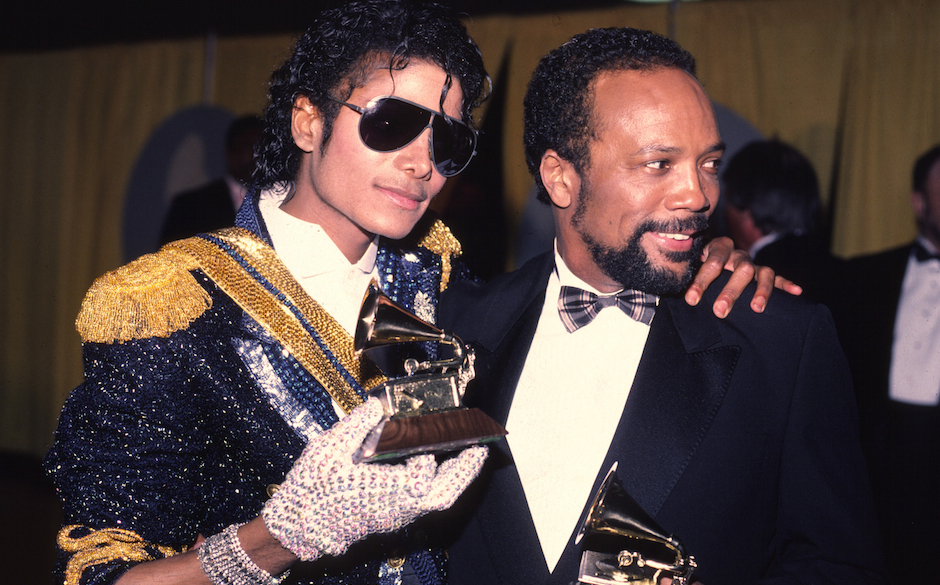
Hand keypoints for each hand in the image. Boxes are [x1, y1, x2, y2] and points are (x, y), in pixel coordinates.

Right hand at [262, 398, 486, 560]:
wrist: (297, 526)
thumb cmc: (312, 488)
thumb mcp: (330, 448)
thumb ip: (357, 424)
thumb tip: (377, 404)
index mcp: (384, 491)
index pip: (422, 475)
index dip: (430, 454)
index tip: (435, 428)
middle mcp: (397, 507)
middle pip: (443, 494)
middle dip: (465, 471)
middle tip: (480, 447)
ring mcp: (395, 516)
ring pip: (437, 501)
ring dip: (455, 478)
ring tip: (467, 454)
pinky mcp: (390, 518)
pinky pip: (426, 502)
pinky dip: (439, 484)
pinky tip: (436, 465)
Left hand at [684, 237, 801, 317]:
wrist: (703, 254)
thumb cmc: (693, 265)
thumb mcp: (687, 266)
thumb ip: (684, 276)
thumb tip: (676, 294)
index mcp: (716, 248)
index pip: (712, 261)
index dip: (702, 280)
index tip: (692, 300)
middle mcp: (736, 254)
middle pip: (739, 269)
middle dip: (729, 291)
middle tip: (719, 311)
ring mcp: (751, 263)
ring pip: (760, 272)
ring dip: (759, 290)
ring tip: (756, 308)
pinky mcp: (762, 273)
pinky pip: (776, 277)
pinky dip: (786, 284)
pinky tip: (797, 292)